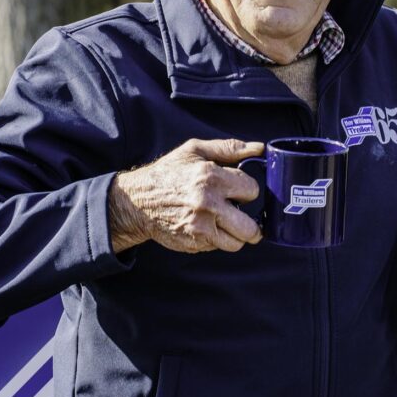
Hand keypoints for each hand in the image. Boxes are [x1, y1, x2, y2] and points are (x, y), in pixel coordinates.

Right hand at [108, 138, 264, 253]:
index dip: (247, 189)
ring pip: (237, 242)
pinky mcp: (193, 242)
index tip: (238, 190)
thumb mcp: (195, 150)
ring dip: (235, 234)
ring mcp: (200, 227)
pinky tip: (207, 226)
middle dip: (250, 222)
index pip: (252, 190)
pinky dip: (217, 239)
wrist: (138, 201)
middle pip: (250, 227)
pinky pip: (218, 247)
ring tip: (224, 222)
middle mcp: (207, 204)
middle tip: (240, 214)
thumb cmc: (168, 174)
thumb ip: (229, 148)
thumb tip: (259, 149)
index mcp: (210, 177)